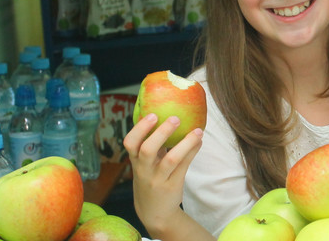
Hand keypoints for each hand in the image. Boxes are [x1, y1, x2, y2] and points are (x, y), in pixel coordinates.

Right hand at [124, 113, 203, 237]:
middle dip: (161, 132)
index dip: (139, 128)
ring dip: (185, 143)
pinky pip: (184, 167)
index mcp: (135, 162)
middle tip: (175, 118)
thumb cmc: (151, 181)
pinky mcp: (172, 186)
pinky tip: (199, 141)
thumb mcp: (145, 165)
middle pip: (147, 150)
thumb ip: (152, 146)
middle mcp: (144, 170)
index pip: (130, 143)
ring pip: (170, 160)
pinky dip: (192, 152)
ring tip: (197, 131)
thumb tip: (168, 117)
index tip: (151, 114)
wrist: (155, 213)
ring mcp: (158, 180)